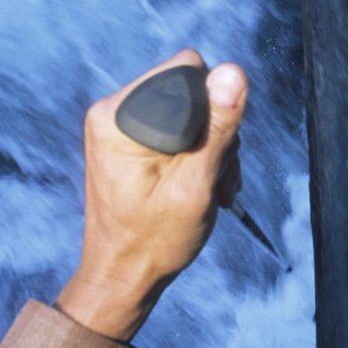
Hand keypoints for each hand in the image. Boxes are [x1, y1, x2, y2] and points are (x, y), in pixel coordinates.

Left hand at [56, 49, 247, 340]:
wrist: (124, 276)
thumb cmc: (154, 241)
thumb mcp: (195, 184)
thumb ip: (216, 127)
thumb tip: (233, 72)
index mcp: (119, 116)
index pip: (185, 71)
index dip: (213, 105)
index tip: (216, 151)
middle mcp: (114, 110)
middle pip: (191, 89)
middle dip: (216, 130)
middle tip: (219, 176)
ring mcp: (122, 124)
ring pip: (192, 110)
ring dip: (213, 146)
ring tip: (214, 187)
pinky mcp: (132, 139)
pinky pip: (180, 126)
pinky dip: (200, 152)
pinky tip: (206, 184)